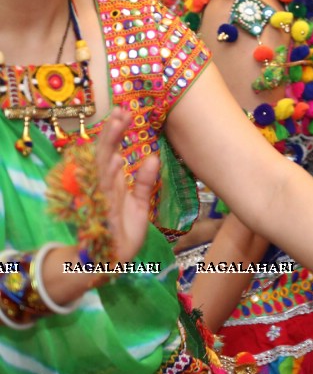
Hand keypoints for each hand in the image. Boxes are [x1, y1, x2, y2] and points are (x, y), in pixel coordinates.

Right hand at [97, 107, 159, 262]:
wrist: (111, 262)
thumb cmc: (124, 232)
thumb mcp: (140, 204)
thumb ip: (145, 182)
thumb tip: (152, 157)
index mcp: (112, 183)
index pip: (113, 152)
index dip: (117, 133)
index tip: (126, 111)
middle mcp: (102, 187)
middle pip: (104, 154)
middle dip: (112, 132)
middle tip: (122, 111)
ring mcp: (100, 199)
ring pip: (101, 167)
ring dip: (110, 146)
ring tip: (118, 124)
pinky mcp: (101, 213)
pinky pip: (104, 192)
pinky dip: (109, 176)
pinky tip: (115, 159)